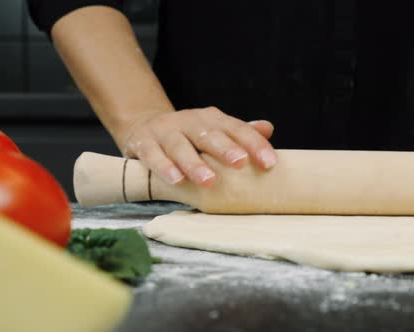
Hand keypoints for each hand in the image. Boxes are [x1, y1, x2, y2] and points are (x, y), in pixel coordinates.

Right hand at [118, 107, 276, 185]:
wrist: (144, 125)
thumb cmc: (190, 136)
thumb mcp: (215, 131)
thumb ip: (240, 133)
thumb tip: (268, 129)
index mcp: (212, 119)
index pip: (237, 129)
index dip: (254, 144)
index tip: (269, 163)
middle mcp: (190, 121)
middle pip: (209, 134)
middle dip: (225, 148)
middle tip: (240, 163)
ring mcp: (166, 131)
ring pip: (180, 146)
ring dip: (194, 163)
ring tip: (208, 181)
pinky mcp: (144, 143)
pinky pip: (153, 155)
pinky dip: (164, 166)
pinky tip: (176, 179)